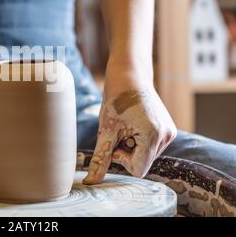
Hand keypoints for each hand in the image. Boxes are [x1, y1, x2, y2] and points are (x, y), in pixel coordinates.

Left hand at [83, 67, 176, 184]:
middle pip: (142, 162)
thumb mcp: (105, 131)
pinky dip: (139, 139)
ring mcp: (170, 132)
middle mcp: (167, 136)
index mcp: (154, 136)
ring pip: (146, 154)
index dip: (122, 159)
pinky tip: (133, 123)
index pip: (138, 170)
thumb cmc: (116, 101)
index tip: (115, 140)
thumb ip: (101, 158)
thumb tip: (90, 182)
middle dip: (127, 151)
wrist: (129, 77)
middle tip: (119, 129)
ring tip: (127, 124)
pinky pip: (151, 145)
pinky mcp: (168, 128)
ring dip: (132, 144)